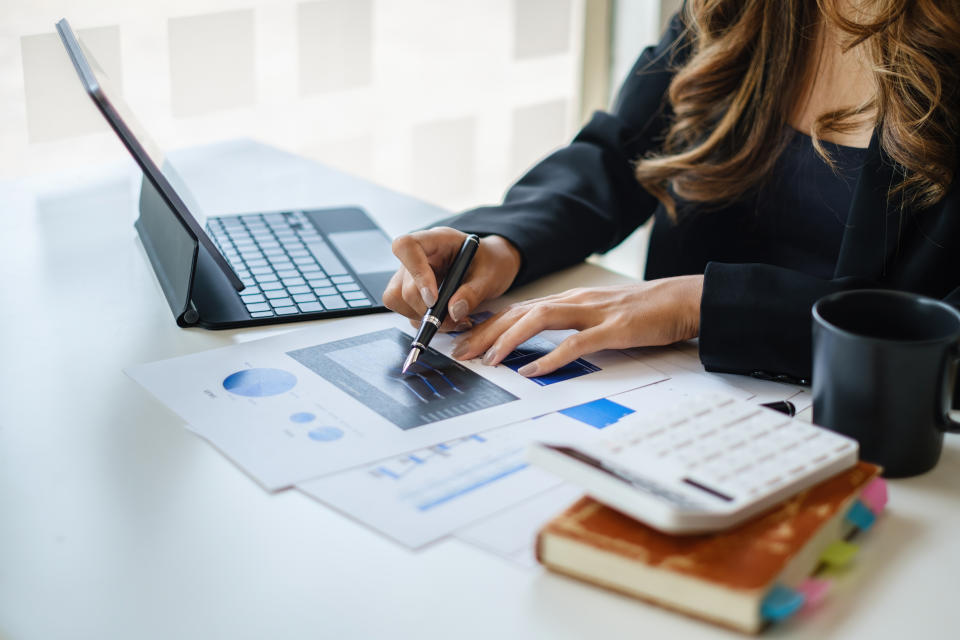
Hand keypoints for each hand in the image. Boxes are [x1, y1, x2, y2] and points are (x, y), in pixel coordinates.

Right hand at [383, 227, 522, 330]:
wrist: (492, 265)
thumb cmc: (491, 262)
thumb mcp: (491, 275)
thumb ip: (473, 292)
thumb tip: (453, 312)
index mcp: (436, 240)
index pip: (406, 247)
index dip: (415, 274)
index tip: (433, 299)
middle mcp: (418, 256)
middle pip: (402, 284)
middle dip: (425, 309)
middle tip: (453, 319)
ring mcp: (411, 274)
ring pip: (397, 299)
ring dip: (422, 317)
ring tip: (452, 320)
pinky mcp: (413, 292)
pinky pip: (405, 310)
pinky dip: (424, 321)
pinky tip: (447, 320)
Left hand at [450, 275, 703, 375]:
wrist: (684, 300)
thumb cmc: (644, 311)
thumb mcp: (598, 316)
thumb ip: (569, 326)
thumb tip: (538, 346)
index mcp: (570, 300)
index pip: (517, 310)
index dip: (487, 325)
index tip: (464, 342)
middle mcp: (575, 301)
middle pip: (519, 312)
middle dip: (485, 332)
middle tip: (460, 353)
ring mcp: (593, 313)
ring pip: (539, 320)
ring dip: (509, 339)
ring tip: (489, 360)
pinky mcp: (613, 329)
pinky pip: (576, 343)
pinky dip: (551, 357)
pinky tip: (533, 370)